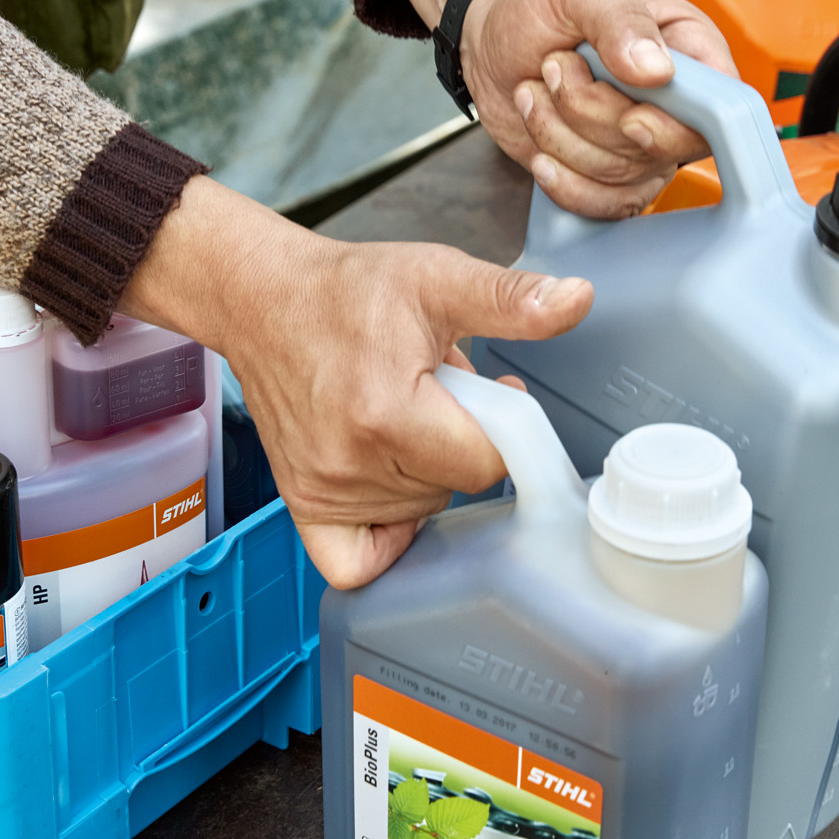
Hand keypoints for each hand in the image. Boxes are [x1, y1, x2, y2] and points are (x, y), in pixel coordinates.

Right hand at [121, 178, 591, 587]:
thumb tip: (577, 299)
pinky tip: (392, 488)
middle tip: (436, 394)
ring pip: (420, 513)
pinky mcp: (302, 503)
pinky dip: (387, 535)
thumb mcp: (437, 277)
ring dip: (427, 474)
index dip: (497, 426)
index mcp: (388, 411)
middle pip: (456, 488)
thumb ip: (511, 299)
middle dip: (460, 443)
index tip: (482, 388)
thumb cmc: (345, 291)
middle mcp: (349, 461)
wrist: (262, 300)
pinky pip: (358, 561)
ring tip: (405, 417)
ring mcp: (321, 489)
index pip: (485, 461)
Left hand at [402, 0, 736, 218]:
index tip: (631, 114)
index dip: (680, 122)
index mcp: (687, 46)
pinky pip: (602, 204)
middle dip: (592, 114)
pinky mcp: (610, 174)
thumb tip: (657, 70)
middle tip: (556, 66)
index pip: (720, 104)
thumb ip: (618, 16)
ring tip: (537, 88)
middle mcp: (674, 101)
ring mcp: (642, 143)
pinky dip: (562, 181)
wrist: (491, 43)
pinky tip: (540, 151)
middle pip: (661, 145)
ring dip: (562, 135)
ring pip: (622, 173)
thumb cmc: (540, 7)